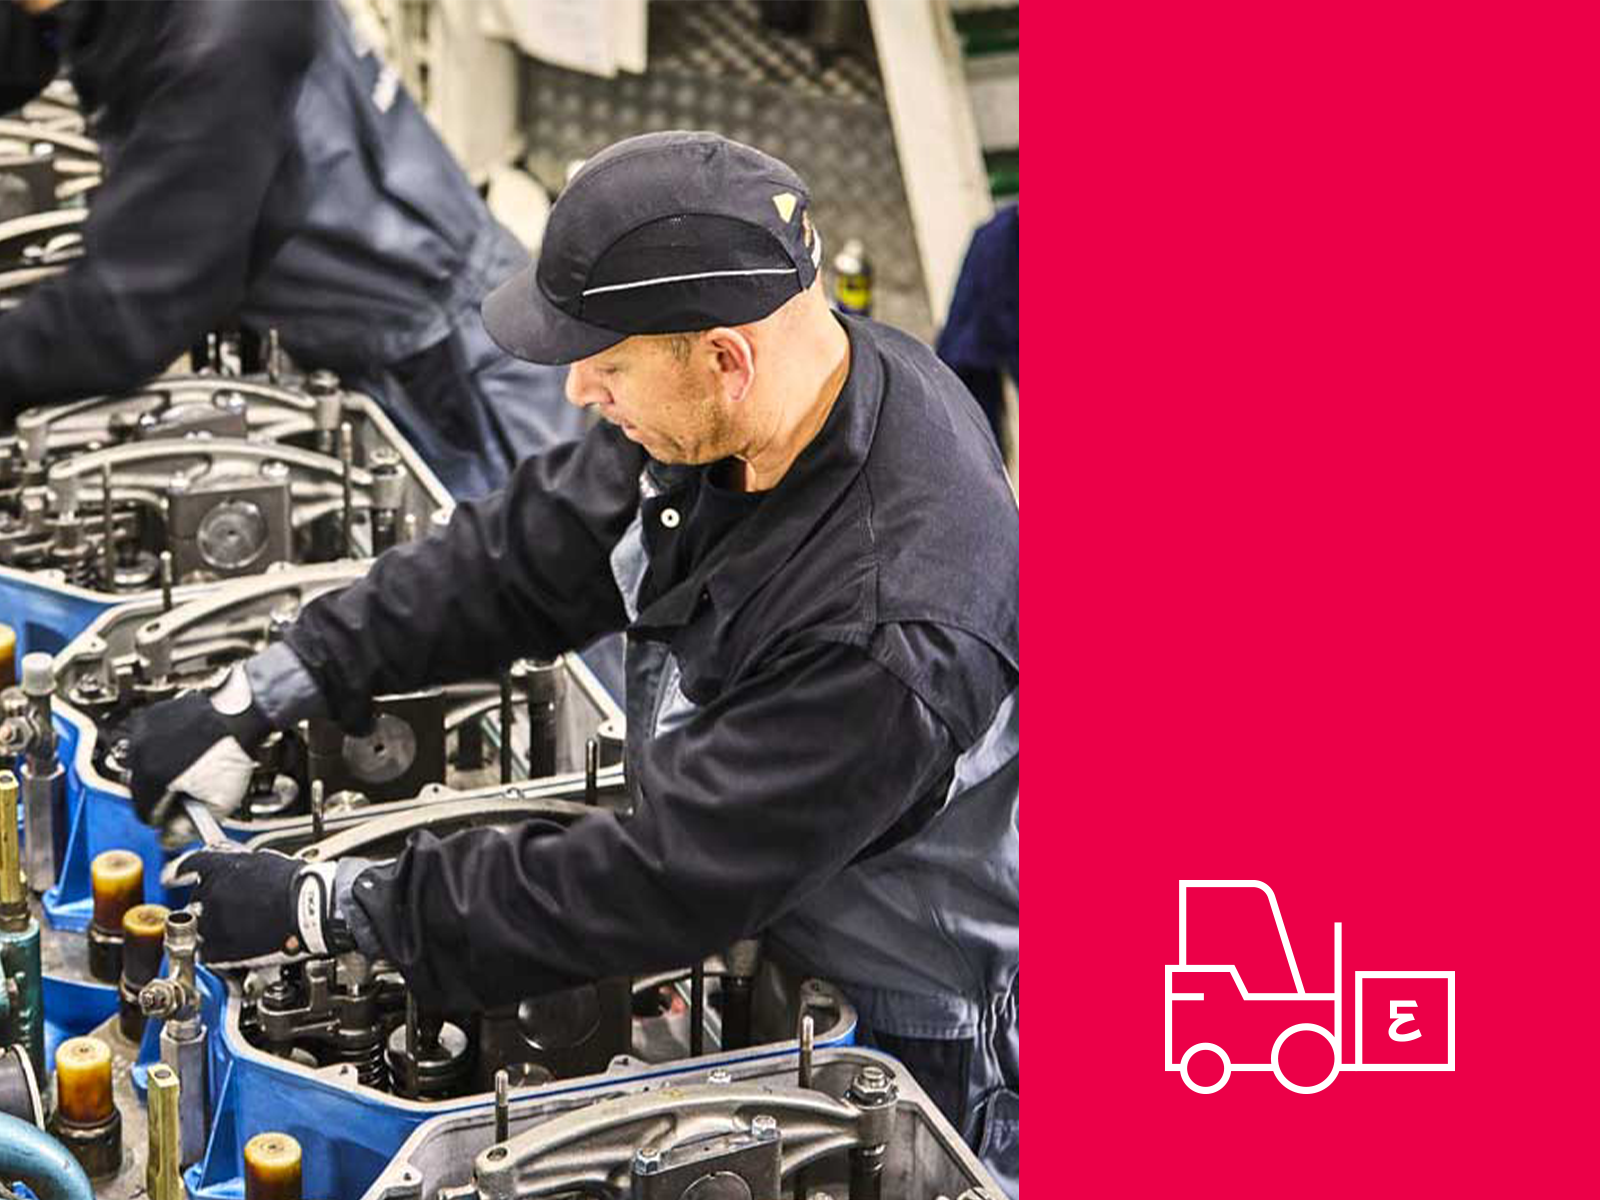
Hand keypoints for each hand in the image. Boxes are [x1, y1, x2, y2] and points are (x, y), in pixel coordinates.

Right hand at [125, 667, 270, 823]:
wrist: (240, 716)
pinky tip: (184, 751)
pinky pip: (148, 743)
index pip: (145, 813)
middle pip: (142, 789)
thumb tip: (169, 838)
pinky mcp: (152, 716)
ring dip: (160, 772)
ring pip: (143, 765)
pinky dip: (161, 750)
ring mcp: (145, 732)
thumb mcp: (218, 802)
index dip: (163, 818)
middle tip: (185, 793)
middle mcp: (142, 753)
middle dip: (161, 795)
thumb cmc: (232, 752)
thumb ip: (188, 826)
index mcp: (153, 777)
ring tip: (187, 769)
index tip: (175, 816)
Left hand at [177, 849, 356, 964]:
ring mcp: (213, 922)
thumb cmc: (298, 884)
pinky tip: (230, 946)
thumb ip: (241, 865)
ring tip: (233, 928)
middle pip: (195, 898)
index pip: (191, 865)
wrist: (311, 909)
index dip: (184, 870)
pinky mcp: (221, 948)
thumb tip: (237, 867)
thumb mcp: (266, 862)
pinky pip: (205, 951)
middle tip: (228, 906)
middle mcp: (211, 893)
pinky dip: (214, 950)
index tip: (179, 874)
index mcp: (221, 868)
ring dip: (210, 926)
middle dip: (208, 902)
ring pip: (198, 926)